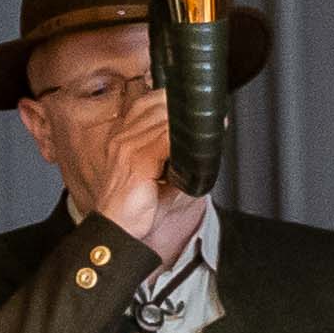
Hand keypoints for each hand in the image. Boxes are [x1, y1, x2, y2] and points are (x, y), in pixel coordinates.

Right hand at [95, 87, 202, 261]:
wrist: (117, 231)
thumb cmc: (134, 208)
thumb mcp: (157, 176)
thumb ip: (174, 156)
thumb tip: (202, 146)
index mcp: (123, 137)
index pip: (148, 102)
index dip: (175, 101)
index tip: (200, 109)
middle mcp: (123, 137)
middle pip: (158, 105)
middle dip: (188, 110)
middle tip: (216, 119)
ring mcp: (127, 147)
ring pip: (163, 119)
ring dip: (191, 124)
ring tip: (214, 127)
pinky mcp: (136, 160)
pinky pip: (165, 140)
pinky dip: (185, 141)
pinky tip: (199, 146)